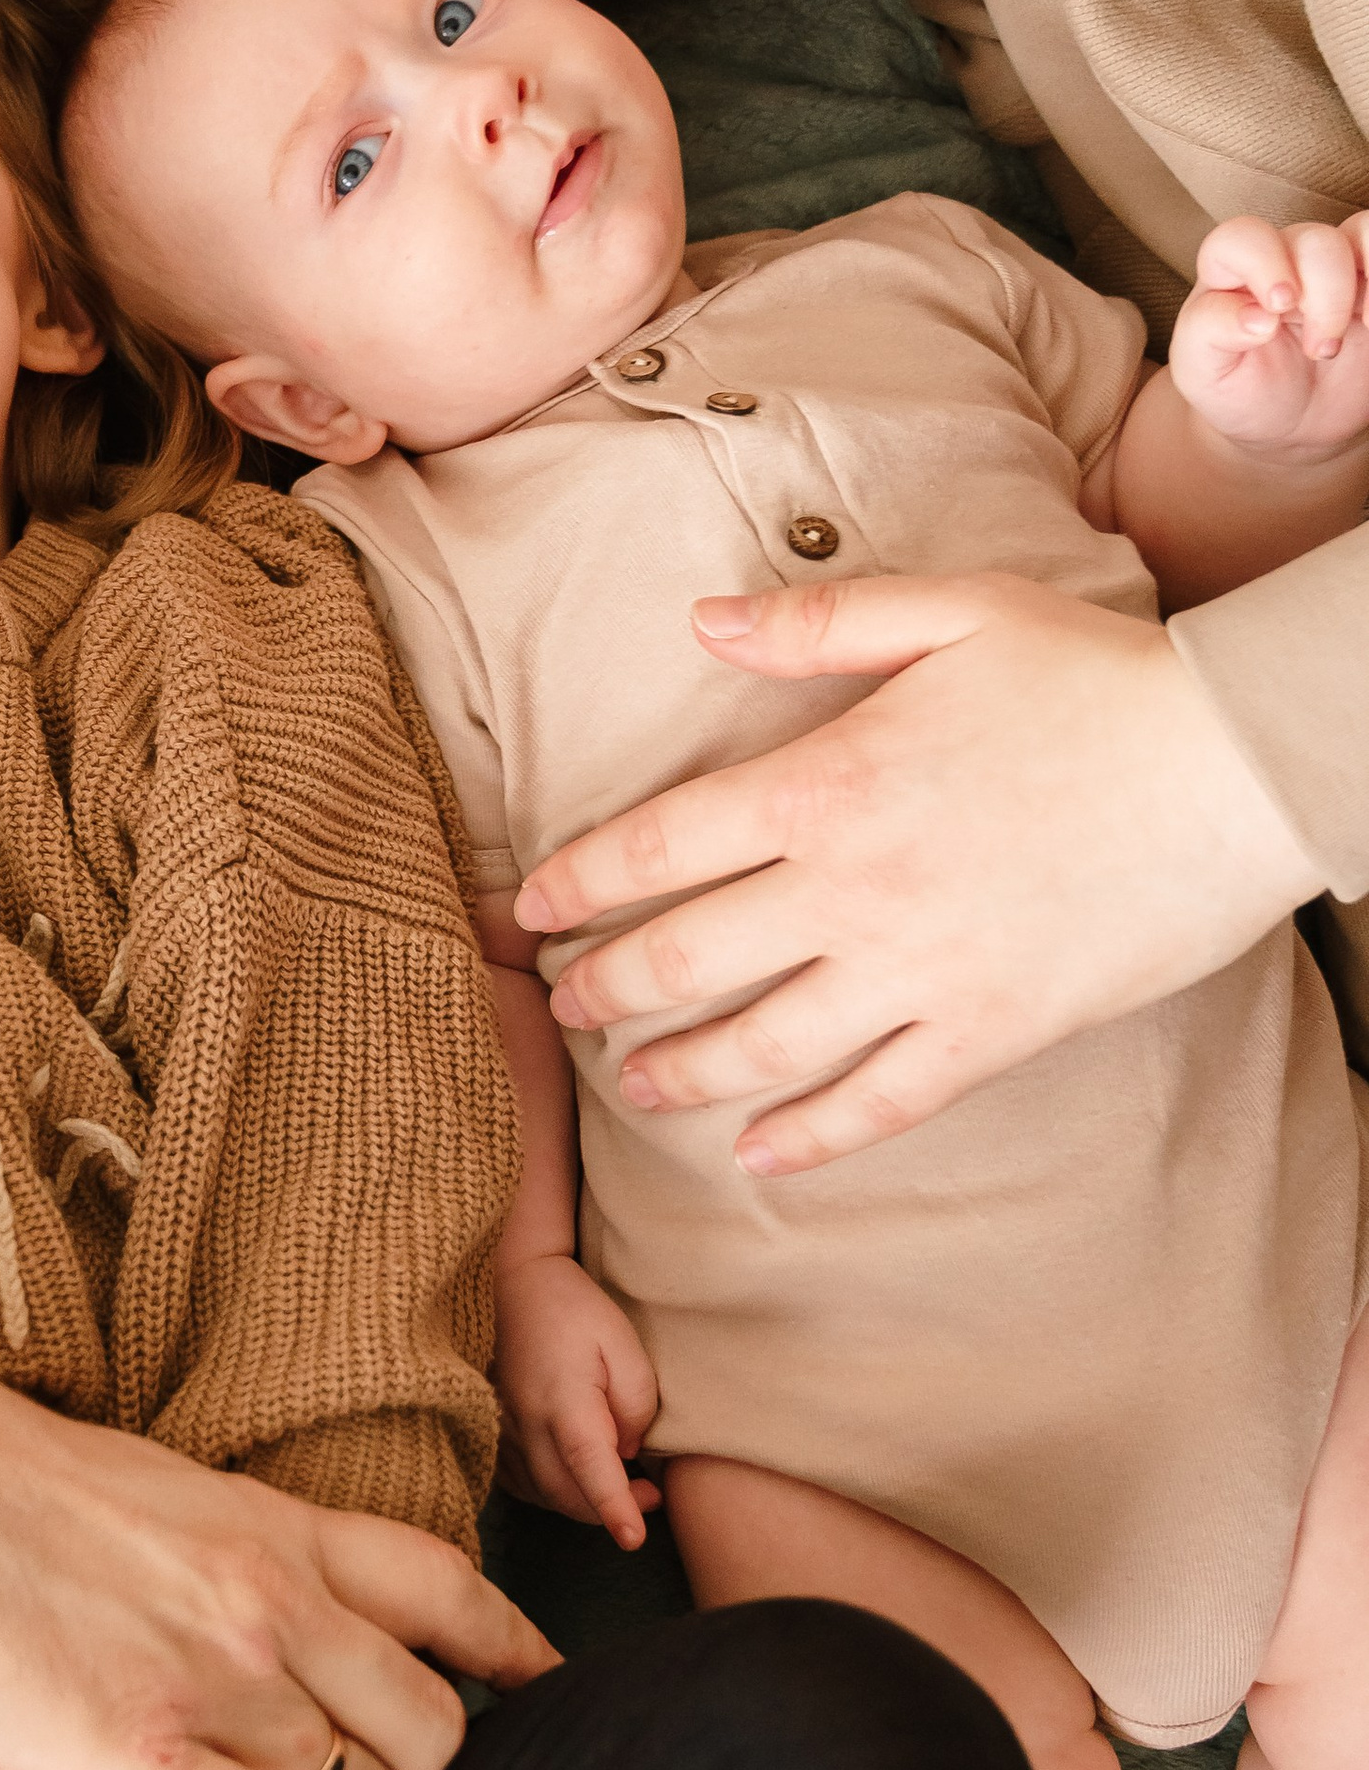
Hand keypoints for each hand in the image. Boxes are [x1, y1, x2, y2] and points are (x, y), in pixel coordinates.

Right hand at [0, 1403, 552, 1769]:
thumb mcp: (137, 1498)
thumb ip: (197, 1560)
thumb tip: (200, 1605)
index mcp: (270, 1530)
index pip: (439, 1587)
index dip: (506, 1647)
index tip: (540, 1689)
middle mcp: (275, 1601)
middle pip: (428, 1718)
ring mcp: (221, 1678)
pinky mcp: (147, 1753)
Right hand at [496, 1251, 659, 1547]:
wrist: (516, 1282)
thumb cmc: (575, 1308)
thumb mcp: (624, 1344)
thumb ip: (636, 1404)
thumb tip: (628, 1451)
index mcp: (564, 1401)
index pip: (590, 1468)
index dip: (613, 1508)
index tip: (634, 1538)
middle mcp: (527, 1422)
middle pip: (565, 1494)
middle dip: (609, 1511)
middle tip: (652, 1496)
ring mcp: (506, 1428)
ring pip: (543, 1492)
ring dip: (583, 1503)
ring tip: (624, 1487)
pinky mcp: (497, 1428)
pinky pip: (522, 1480)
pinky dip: (552, 1492)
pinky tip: (576, 1479)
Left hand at [516, 577, 1320, 1174]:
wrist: (1236, 765)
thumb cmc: (1095, 676)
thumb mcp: (947, 613)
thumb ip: (814, 623)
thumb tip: (700, 621)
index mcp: (822, 785)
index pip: (656, 846)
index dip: (578, 885)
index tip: (534, 913)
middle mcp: (848, 890)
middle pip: (684, 957)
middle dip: (605, 988)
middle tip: (564, 1006)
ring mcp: (917, 972)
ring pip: (761, 1045)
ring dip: (680, 1071)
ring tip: (633, 1084)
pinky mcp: (988, 1031)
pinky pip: (878, 1103)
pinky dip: (810, 1138)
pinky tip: (758, 1156)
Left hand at [1172, 216, 1368, 459]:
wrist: (1287, 425)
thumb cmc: (1238, 388)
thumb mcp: (1203, 371)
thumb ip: (1211, 330)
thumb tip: (1256, 315)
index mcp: (1234, 274)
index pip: (1244, 238)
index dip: (1264, 263)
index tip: (1278, 308)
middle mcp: (1287, 262)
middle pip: (1317, 241)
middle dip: (1326, 298)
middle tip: (1320, 352)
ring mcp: (1335, 271)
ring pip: (1363, 234)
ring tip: (1365, 327)